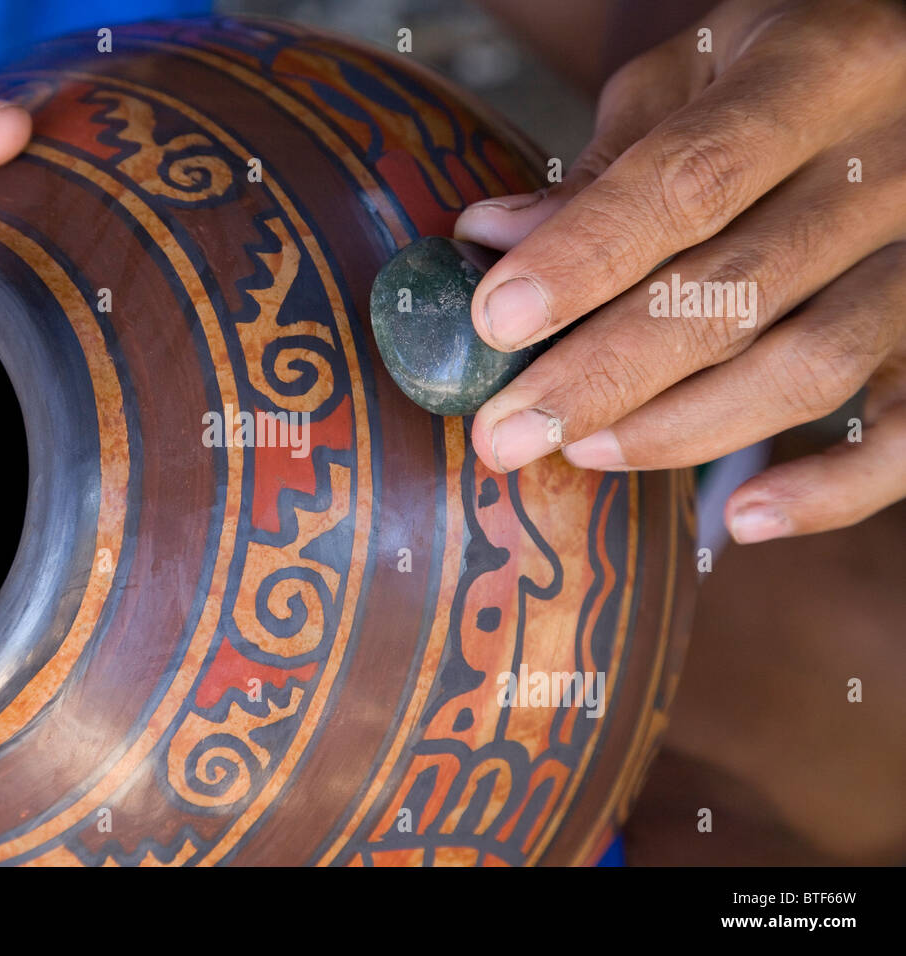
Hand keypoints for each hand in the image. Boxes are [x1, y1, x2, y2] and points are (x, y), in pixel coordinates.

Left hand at [455, 0, 905, 543]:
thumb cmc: (788, 67)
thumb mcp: (699, 69)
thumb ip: (609, 161)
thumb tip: (493, 238)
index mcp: (816, 71)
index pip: (689, 179)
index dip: (585, 258)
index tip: (494, 323)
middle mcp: (890, 163)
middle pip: (737, 293)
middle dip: (602, 376)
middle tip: (506, 435)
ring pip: (812, 366)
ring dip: (682, 428)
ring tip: (583, 452)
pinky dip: (831, 489)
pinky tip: (741, 520)